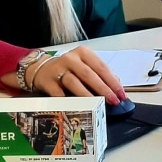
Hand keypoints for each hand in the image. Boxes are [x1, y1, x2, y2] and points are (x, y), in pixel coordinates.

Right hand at [4, 46, 126, 103]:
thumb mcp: (84, 66)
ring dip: (87, 95)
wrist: (40, 69)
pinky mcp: (47, 82)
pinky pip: (59, 93)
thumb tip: (116, 87)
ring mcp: (58, 69)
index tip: (121, 94)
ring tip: (97, 105)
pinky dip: (68, 101)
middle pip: (89, 74)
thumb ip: (100, 74)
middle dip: (103, 89)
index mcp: (83, 53)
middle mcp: (70, 59)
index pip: (101, 66)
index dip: (112, 81)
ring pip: (74, 82)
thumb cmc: (68, 69)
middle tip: (113, 100)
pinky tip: (76, 107)